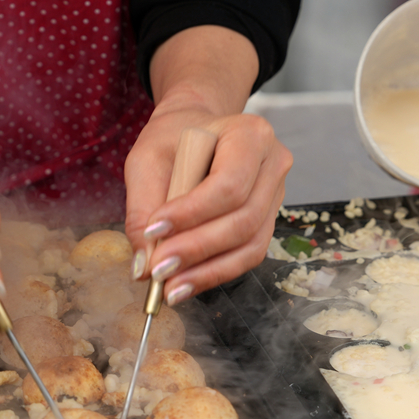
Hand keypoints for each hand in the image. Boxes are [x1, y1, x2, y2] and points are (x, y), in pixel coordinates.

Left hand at [124, 26, 291, 304]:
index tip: (154, 232)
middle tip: (158, 270)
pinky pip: (247, 254)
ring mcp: (275, 195)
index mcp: (250, 134)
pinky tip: (185, 285)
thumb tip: (143, 266)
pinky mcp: (267, 221)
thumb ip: (143, 209)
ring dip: (208, 271)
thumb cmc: (174, 138)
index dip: (193, 213)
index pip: (229, 184)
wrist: (196, 129)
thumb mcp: (148, 160)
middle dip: (198, 249)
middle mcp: (273, 164)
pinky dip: (215, 273)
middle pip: (244, 219)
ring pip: (251, 244)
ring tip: (170, 289)